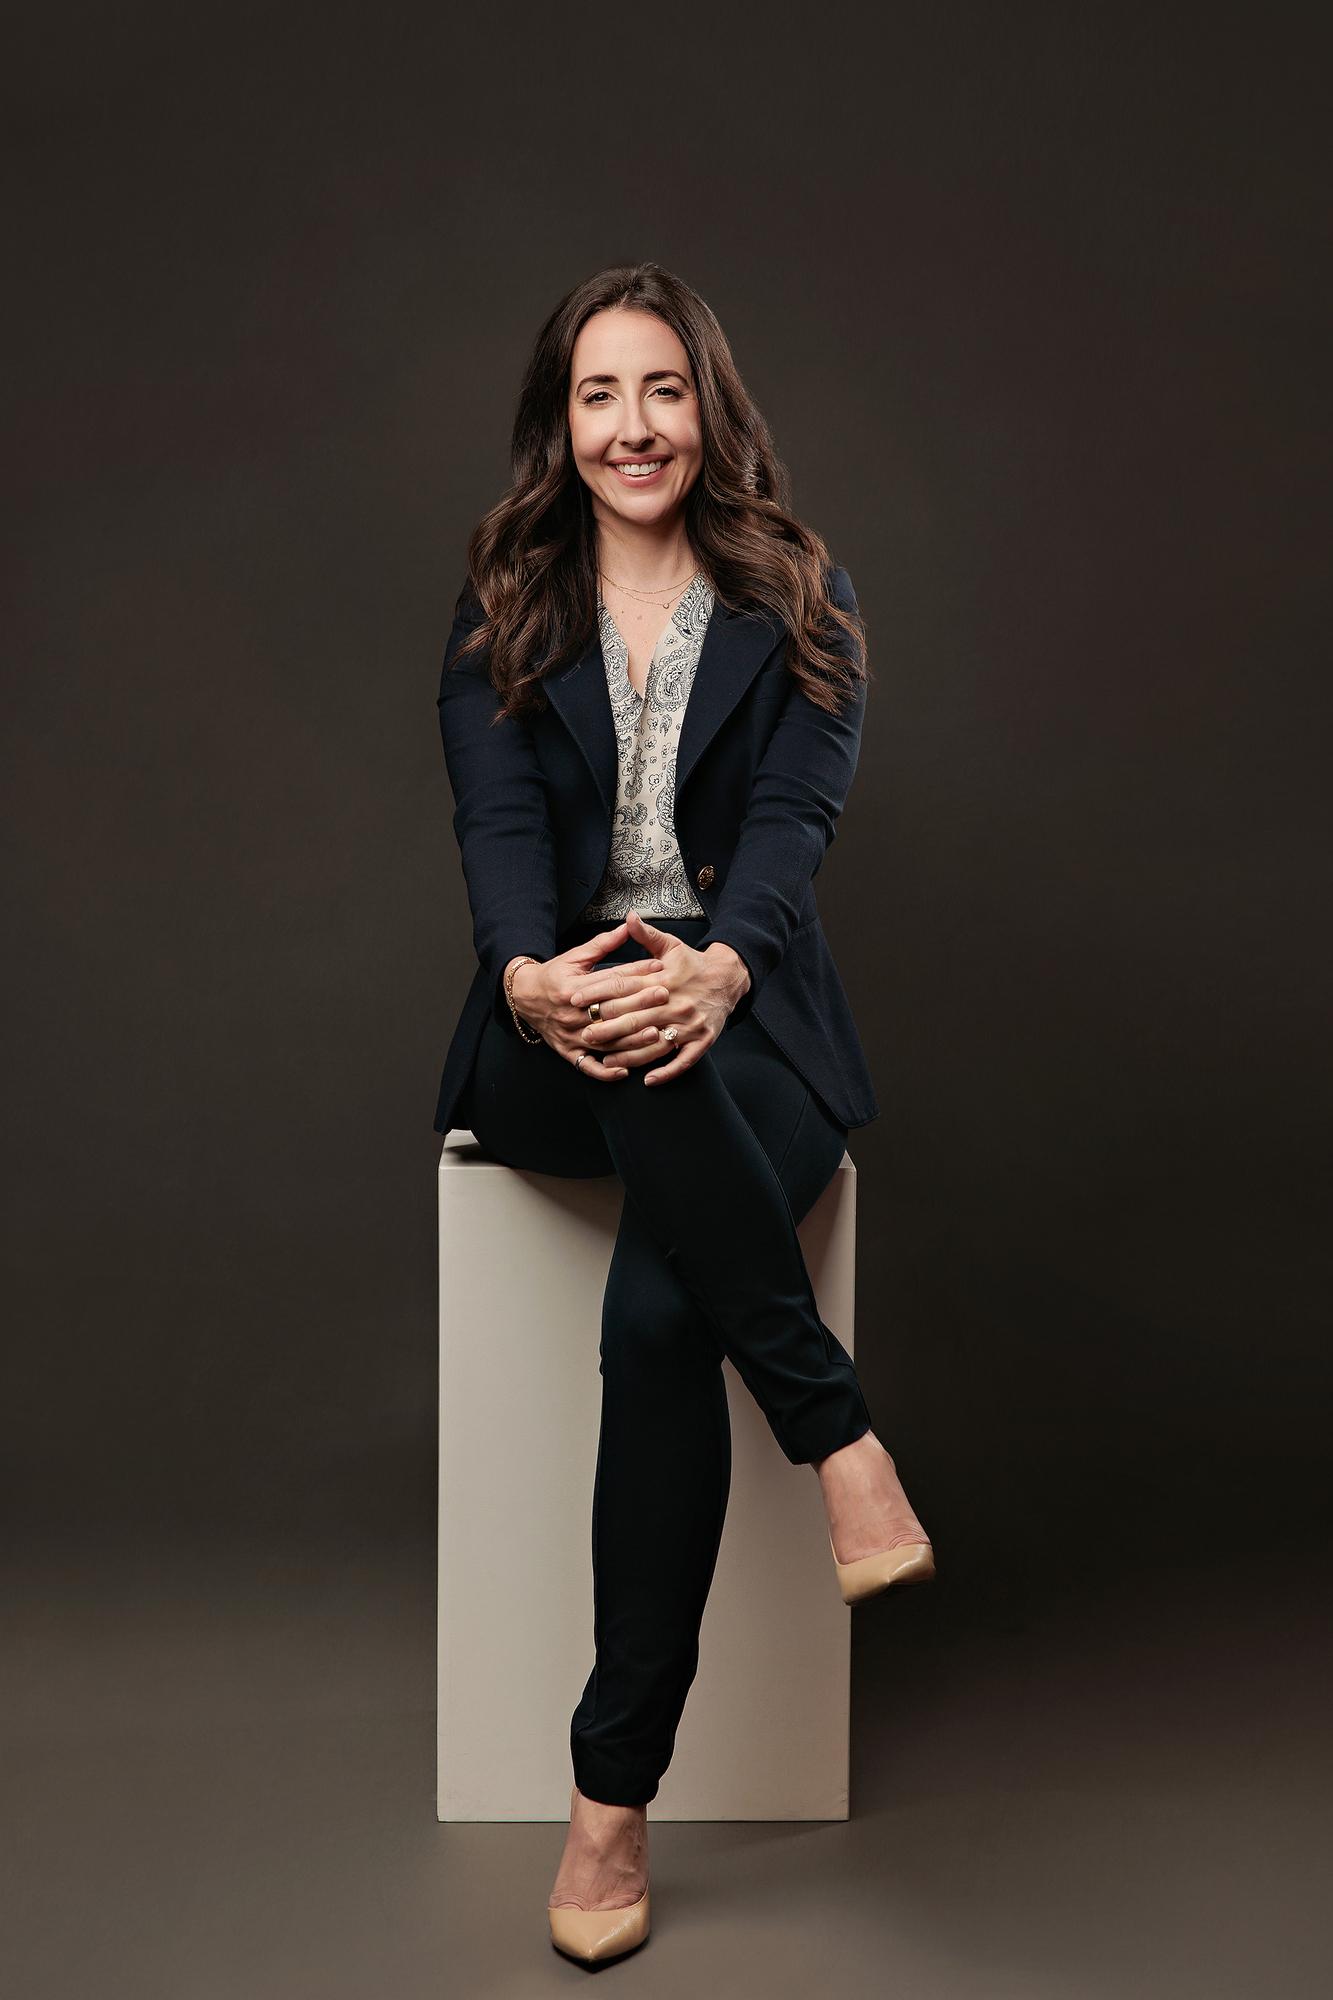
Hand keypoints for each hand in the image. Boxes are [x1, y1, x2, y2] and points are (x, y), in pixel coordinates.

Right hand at [507, 923, 663, 1081]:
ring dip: (631, 1040)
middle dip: (640, 1002)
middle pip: (610, 1009)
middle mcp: (571, 1013)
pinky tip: (624, 1070)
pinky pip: (588, 1067)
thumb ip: (602, 944)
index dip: (636, 972)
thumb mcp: (574, 957)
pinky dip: (605, 1071)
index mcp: (572, 986)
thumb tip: (628, 926)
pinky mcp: (568, 1052)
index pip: (610, 980)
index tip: (659, 967)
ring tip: (656, 1033)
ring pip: (604, 1041)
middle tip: (665, 996)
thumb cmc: (554, 976)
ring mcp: (570, 1035)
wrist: (523, 997)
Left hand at [562, 909, 749, 1086]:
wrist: (729, 978)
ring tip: (607, 1062)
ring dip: (630, 1056)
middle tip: (584, 1034)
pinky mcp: (702, 1040)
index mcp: (663, 980)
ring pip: (655, 1044)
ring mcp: (689, 1024)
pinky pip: (682, 1060)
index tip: (576, 1000)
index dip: (598, 993)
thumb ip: (646, 934)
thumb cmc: (694, 964)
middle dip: (607, 1028)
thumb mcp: (671, 944)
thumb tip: (629, 917)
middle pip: (635, 1018)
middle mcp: (675, 1003)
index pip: (624, 987)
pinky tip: (649, 1080)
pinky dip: (666, 1072)